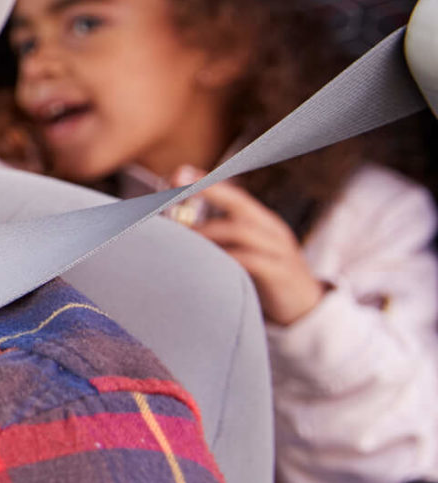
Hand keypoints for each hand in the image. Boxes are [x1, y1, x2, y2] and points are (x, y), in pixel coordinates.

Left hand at [172, 167, 326, 326]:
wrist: (307, 310)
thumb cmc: (265, 280)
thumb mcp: (246, 254)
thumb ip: (219, 242)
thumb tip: (175, 234)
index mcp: (262, 223)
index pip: (235, 196)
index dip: (208, 183)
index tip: (178, 173)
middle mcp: (272, 231)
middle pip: (239, 204)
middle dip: (208, 190)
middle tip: (176, 183)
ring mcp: (279, 251)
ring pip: (241, 231)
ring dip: (206, 231)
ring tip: (179, 237)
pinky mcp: (281, 274)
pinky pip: (252, 260)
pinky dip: (226, 257)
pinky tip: (206, 261)